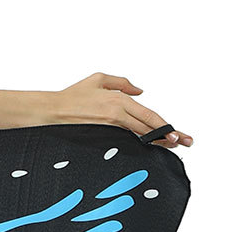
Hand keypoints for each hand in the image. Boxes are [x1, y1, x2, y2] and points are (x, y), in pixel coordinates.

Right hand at [51, 73, 191, 147]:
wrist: (49, 111)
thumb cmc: (70, 96)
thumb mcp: (98, 79)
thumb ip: (122, 83)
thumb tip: (140, 91)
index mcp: (119, 100)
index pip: (149, 116)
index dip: (165, 126)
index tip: (177, 134)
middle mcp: (117, 115)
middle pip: (148, 128)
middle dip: (168, 136)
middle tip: (183, 143)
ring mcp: (109, 128)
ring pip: (138, 137)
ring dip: (155, 144)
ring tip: (169, 148)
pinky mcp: (100, 138)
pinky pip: (122, 143)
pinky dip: (135, 148)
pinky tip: (144, 152)